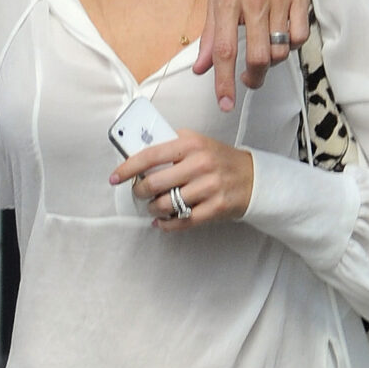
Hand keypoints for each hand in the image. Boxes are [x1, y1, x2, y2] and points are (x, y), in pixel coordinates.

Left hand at [111, 133, 254, 228]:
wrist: (253, 177)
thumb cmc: (219, 160)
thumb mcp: (197, 143)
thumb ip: (170, 146)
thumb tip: (137, 154)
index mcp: (191, 144)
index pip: (150, 155)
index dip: (128, 168)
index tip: (115, 177)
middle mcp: (200, 164)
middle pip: (155, 183)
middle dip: (140, 192)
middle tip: (139, 193)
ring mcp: (209, 187)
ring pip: (166, 204)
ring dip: (153, 209)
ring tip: (154, 207)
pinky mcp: (216, 208)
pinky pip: (183, 221)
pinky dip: (167, 224)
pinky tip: (162, 222)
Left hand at [194, 0, 310, 111]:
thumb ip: (210, 32)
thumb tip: (201, 68)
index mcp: (227, 0)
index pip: (224, 51)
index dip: (224, 82)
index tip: (226, 103)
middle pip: (259, 57)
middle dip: (254, 77)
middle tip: (249, 78)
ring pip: (281, 49)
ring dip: (273, 60)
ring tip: (265, 50)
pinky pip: (300, 34)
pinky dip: (292, 44)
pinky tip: (283, 35)